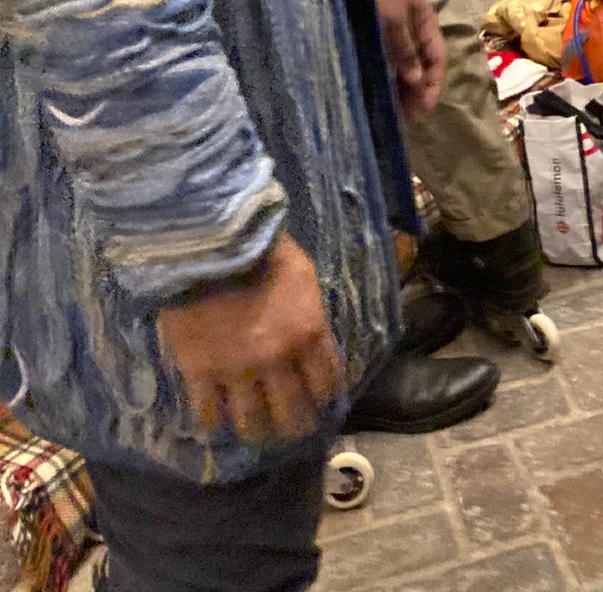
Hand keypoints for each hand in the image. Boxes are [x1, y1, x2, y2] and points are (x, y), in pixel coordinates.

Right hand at [158, 233, 342, 444]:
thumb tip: (312, 336)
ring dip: (258, 432)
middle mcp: (276, 359)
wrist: (209, 242)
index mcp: (307, 332)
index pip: (326, 382)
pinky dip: (214, 422)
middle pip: (293, 412)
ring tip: (259, 435)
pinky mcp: (200, 372)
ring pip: (252, 422)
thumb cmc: (261, 248)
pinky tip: (217, 422)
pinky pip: (208, 413)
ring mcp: (237, 369)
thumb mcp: (302, 274)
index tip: (321, 402)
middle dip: (297, 425)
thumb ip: (309, 311)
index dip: (325, 396)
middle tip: (294, 429)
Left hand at [373, 0, 445, 118]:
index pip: (437, 60)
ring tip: (399, 115)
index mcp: (427, 26)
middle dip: (419, 94)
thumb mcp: (394, 17)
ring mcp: (400, 40)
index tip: (425, 106)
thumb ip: (405, 48)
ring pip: (408, 71)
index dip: (434, 84)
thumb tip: (417, 81)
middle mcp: (416, 35)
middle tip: (410, 118)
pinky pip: (392, 67)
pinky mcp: (382, 43)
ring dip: (406, 92)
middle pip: (423, 69)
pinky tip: (387, 98)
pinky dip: (392, 83)